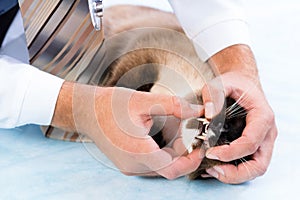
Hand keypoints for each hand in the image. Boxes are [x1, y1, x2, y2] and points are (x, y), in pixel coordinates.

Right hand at [52, 82, 204, 178]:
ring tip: (174, 129)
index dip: (192, 160)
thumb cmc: (111, 105)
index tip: (201, 145)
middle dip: (185, 152)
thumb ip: (174, 106)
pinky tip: (161, 133)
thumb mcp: (144, 101)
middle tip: (191, 132)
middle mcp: (133, 165)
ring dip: (174, 152)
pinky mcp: (128, 163)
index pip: (173, 169)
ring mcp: (129, 166)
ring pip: (161, 166)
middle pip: (169, 167)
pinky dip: (163, 152)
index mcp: (138, 152)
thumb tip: (197, 111)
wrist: (87, 111)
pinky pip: (152, 163)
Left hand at [200, 45, 277, 183]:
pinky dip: (232, 171)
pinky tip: (213, 168)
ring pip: (254, 169)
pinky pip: (247, 165)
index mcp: (262, 117)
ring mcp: (262, 142)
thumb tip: (208, 114)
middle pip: (258, 165)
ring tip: (211, 171)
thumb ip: (213, 95)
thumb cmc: (234, 84)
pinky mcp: (254, 146)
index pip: (251, 142)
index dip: (231, 152)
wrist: (243, 84)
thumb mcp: (222, 82)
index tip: (211, 153)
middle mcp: (267, 133)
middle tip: (212, 169)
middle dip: (235, 173)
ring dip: (234, 175)